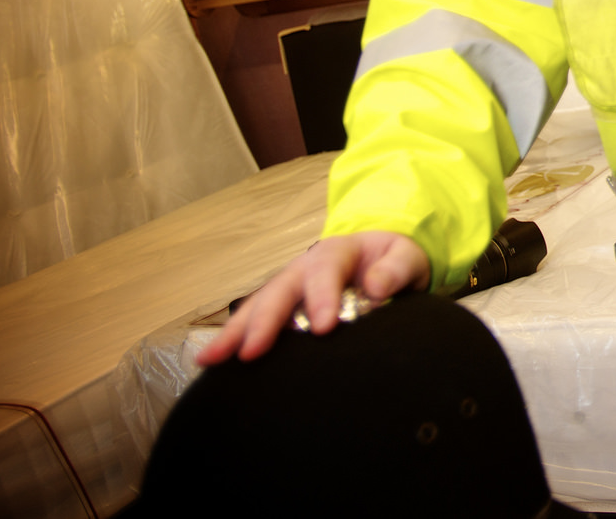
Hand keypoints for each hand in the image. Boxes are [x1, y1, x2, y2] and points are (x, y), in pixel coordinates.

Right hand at [197, 231, 428, 364]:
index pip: (325, 271)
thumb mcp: (405, 257)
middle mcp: (304, 268)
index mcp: (336, 252)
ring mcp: (289, 288)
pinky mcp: (283, 309)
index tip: (324, 327)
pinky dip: (236, 340)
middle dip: (264, 321)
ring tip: (210, 359)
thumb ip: (396, 270)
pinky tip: (214, 363)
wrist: (383, 259)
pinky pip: (256, 322)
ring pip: (257, 307)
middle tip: (251, 351)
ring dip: (234, 333)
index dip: (322, 298)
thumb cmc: (394, 260)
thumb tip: (377, 286)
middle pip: (279, 291)